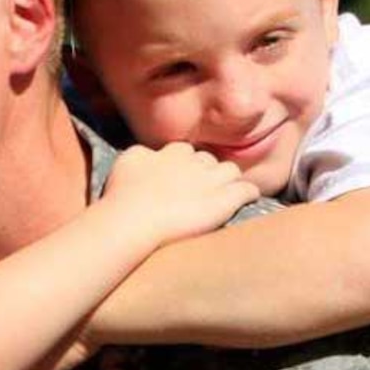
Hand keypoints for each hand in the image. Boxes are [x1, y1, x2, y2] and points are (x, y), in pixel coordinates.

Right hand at [101, 142, 258, 245]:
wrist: (134, 219)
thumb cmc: (121, 195)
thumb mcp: (126, 161)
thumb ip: (141, 154)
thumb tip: (147, 154)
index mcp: (169, 152)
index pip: (183, 151)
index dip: (183, 164)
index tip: (178, 176)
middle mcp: (193, 162)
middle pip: (208, 159)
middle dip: (206, 171)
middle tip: (198, 190)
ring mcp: (211, 181)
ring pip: (230, 170)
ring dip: (228, 180)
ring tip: (224, 194)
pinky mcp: (224, 201)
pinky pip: (247, 190)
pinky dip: (248, 193)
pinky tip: (248, 199)